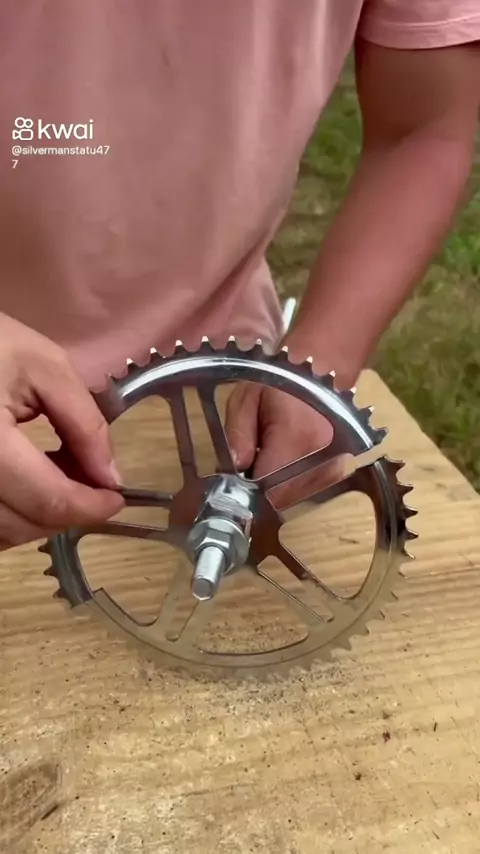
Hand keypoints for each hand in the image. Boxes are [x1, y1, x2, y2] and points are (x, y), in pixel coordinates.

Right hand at [0, 314, 123, 549]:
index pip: (47, 500)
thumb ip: (85, 423)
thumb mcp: (45, 367)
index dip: (91, 507)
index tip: (116, 497)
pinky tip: (24, 486)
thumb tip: (110, 478)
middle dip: (67, 513)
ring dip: (36, 520)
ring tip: (57, 479)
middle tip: (90, 484)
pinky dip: (9, 517)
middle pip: (22, 524)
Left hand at [225, 381, 341, 509]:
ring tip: (271, 456)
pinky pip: (309, 489)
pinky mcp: (340, 468)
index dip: (248, 489)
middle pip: (282, 497)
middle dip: (262, 488)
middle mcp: (322, 454)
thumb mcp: (246, 398)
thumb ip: (238, 434)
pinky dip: (293, 482)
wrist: (320, 369)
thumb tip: (238, 469)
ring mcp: (336, 463)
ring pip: (296, 496)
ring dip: (278, 486)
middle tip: (253, 462)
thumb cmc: (279, 381)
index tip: (238, 477)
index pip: (268, 487)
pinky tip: (287, 460)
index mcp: (297, 435)